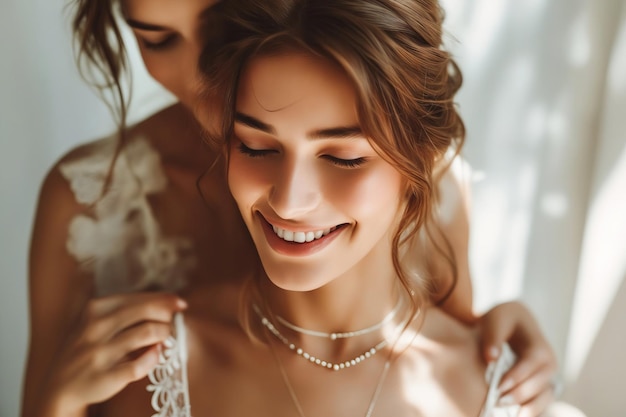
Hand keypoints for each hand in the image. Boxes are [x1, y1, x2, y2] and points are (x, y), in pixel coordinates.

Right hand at [35, 292, 186, 416]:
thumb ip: (130, 310)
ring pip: (149, 333)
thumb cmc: (90, 347)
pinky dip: (154, 358)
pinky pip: (141, 364)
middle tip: (171, 324)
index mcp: (96, 308)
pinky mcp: (105, 377)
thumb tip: (172, 302)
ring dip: (165, 334)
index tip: (180, 304)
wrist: (61, 386)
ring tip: (164, 339)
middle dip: (167, 316)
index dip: (166, 300)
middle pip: (148, 311)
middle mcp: (96, 327)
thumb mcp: (99, 321)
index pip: (142, 297)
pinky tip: (155, 355)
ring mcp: (99, 353)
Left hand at [478, 301, 558, 416]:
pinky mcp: (540, 387)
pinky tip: (513, 416)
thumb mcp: (496, 319)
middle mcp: (549, 364)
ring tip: (507, 414)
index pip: (531, 364)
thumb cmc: (503, 318)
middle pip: (540, 384)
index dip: (517, 377)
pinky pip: (539, 402)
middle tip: (498, 403)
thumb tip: (491, 358)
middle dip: (520, 395)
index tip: (498, 388)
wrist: (514, 320)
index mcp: (540, 346)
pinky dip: (529, 410)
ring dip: (528, 408)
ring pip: (544, 398)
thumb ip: (493, 336)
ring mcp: (547, 377)